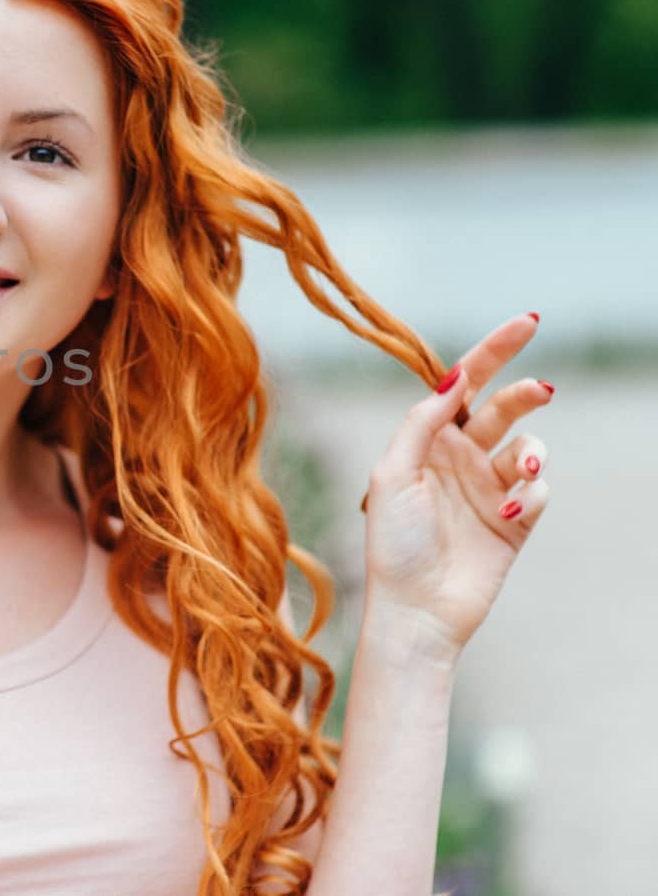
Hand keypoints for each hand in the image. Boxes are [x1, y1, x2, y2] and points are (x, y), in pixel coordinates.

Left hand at [360, 312, 553, 658]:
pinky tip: (506, 514)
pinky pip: (537, 490)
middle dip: (524, 393)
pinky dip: (529, 495)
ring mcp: (490, 488)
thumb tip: (455, 379)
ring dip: (533, 450)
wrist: (415, 608)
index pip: (464, 384)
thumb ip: (423, 422)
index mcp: (427, 441)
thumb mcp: (392, 472)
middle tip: (541, 390)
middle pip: (504, 406)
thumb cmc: (393, 543)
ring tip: (524, 467)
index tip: (528, 323)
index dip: (493, 351)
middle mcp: (460, 458)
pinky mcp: (515, 521)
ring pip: (529, 446)